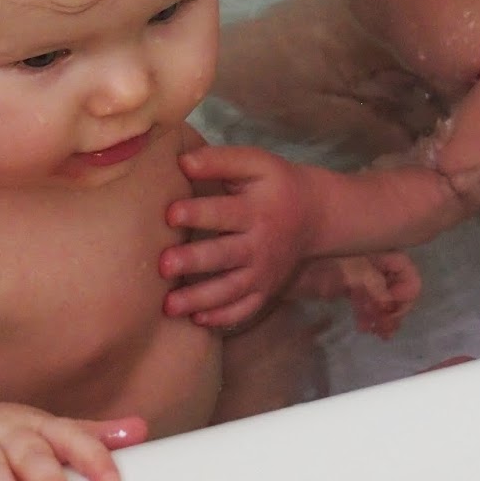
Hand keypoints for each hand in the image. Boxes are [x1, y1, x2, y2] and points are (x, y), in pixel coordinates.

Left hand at [161, 146, 311, 328]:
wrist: (316, 214)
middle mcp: (259, 244)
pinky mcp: (265, 290)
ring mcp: (263, 272)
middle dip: (193, 261)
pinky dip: (223, 318)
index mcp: (256, 209)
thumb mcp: (256, 163)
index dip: (197, 212)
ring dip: (200, 299)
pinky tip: (198, 320)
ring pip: (230, 290)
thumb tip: (182, 161)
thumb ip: (221, 160)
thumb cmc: (276, 185)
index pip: (224, 212)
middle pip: (224, 255)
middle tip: (164, 265)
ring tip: (169, 305)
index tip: (170, 214)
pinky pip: (245, 309)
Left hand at [288, 252, 420, 339]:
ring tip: (378, 332)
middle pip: (397, 285)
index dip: (405, 292)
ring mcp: (357, 274)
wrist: (278, 261)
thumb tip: (391, 307)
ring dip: (383, 315)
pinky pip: (365, 302)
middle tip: (386, 328)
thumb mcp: (352, 271)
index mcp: (377, 249)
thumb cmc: (318, 260)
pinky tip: (365, 327)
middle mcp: (371, 260)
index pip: (406, 271)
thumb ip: (376, 286)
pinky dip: (369, 315)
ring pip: (381, 296)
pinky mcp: (343, 287)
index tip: (390, 310)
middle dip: (396, 308)